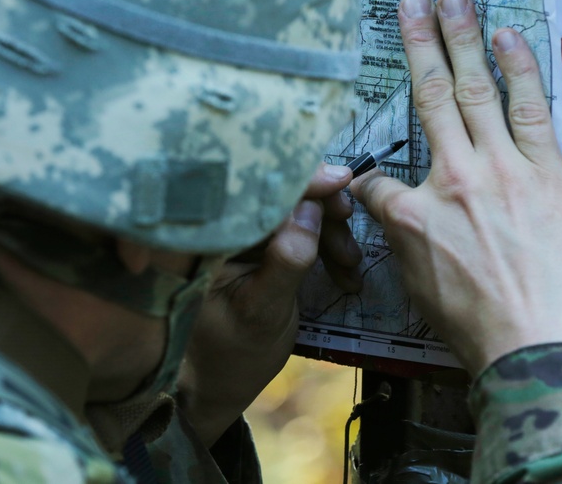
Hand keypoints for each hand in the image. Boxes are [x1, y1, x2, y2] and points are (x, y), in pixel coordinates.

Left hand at [179, 163, 361, 444]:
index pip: (256, 188)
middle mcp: (226, 225)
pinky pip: (304, 229)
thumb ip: (286, 260)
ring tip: (350, 269)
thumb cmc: (231, 354)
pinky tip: (345, 272)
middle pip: (283, 192)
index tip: (341, 180)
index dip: (300, 179)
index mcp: (211, 236)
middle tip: (349, 235)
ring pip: (300, 210)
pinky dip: (329, 246)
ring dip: (333, 233)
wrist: (219, 383)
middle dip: (324, 210)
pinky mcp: (264, 245)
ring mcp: (246, 234)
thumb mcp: (263, 312)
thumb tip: (310, 210)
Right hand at [351, 0, 561, 377]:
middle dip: (420, 43)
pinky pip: (531, 109)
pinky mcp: (549, 174)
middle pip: (431, 97)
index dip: (368, 181)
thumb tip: (394, 207)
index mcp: (412, 215)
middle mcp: (453, 179)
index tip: (369, 187)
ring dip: (464, 38)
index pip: (378, 181)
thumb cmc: (477, 325)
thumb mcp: (418, 286)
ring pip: (478, 90)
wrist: (539, 347)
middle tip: (413, 0)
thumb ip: (402, 237)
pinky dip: (519, 69)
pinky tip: (507, 36)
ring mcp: (504, 170)